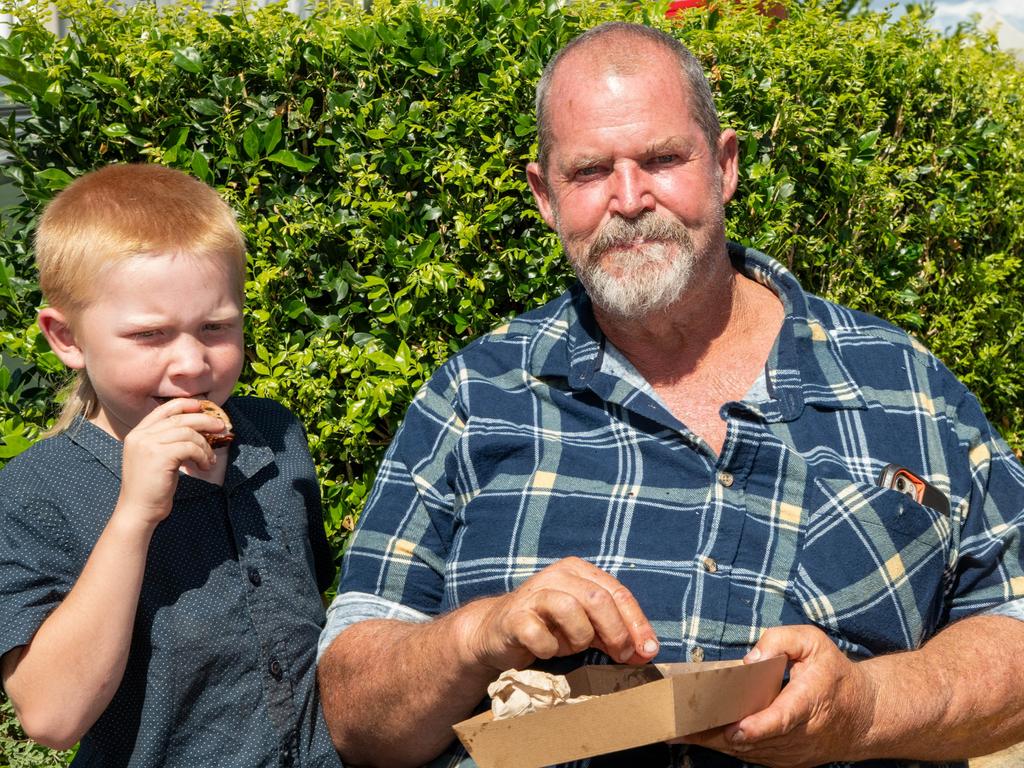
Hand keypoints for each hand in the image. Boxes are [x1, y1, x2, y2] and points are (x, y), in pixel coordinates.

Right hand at [116, 399, 224, 526]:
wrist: (138, 510)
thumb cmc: (152, 488)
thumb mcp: (156, 458)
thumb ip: (168, 441)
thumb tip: (199, 428)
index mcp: (137, 433)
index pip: (163, 409)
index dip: (185, 405)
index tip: (202, 407)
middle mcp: (140, 435)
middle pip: (179, 419)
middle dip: (204, 421)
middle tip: (221, 427)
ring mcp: (148, 444)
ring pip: (188, 433)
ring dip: (205, 446)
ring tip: (210, 459)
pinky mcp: (159, 456)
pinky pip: (190, 447)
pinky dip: (203, 455)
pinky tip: (205, 466)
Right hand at [457, 556, 658, 672]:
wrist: (497, 632)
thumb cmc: (549, 627)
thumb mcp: (586, 626)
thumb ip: (613, 634)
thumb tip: (645, 652)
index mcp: (578, 571)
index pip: (618, 592)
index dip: (637, 623)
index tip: (648, 651)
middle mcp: (556, 575)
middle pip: (598, 599)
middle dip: (616, 632)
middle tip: (621, 656)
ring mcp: (533, 594)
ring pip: (570, 610)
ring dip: (579, 638)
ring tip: (571, 647)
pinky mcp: (514, 617)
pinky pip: (539, 635)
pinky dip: (549, 649)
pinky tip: (545, 650)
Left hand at [683, 625, 877, 767]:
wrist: (864, 716)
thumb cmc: (834, 674)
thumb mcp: (813, 642)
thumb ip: (781, 640)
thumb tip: (750, 659)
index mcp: (809, 701)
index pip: (782, 719)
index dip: (757, 727)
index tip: (734, 729)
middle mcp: (801, 734)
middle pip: (755, 740)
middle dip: (716, 734)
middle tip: (679, 727)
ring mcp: (793, 752)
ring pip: (750, 752)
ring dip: (715, 743)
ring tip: (678, 731)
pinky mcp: (786, 760)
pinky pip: (753, 757)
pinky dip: (727, 748)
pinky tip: (701, 737)